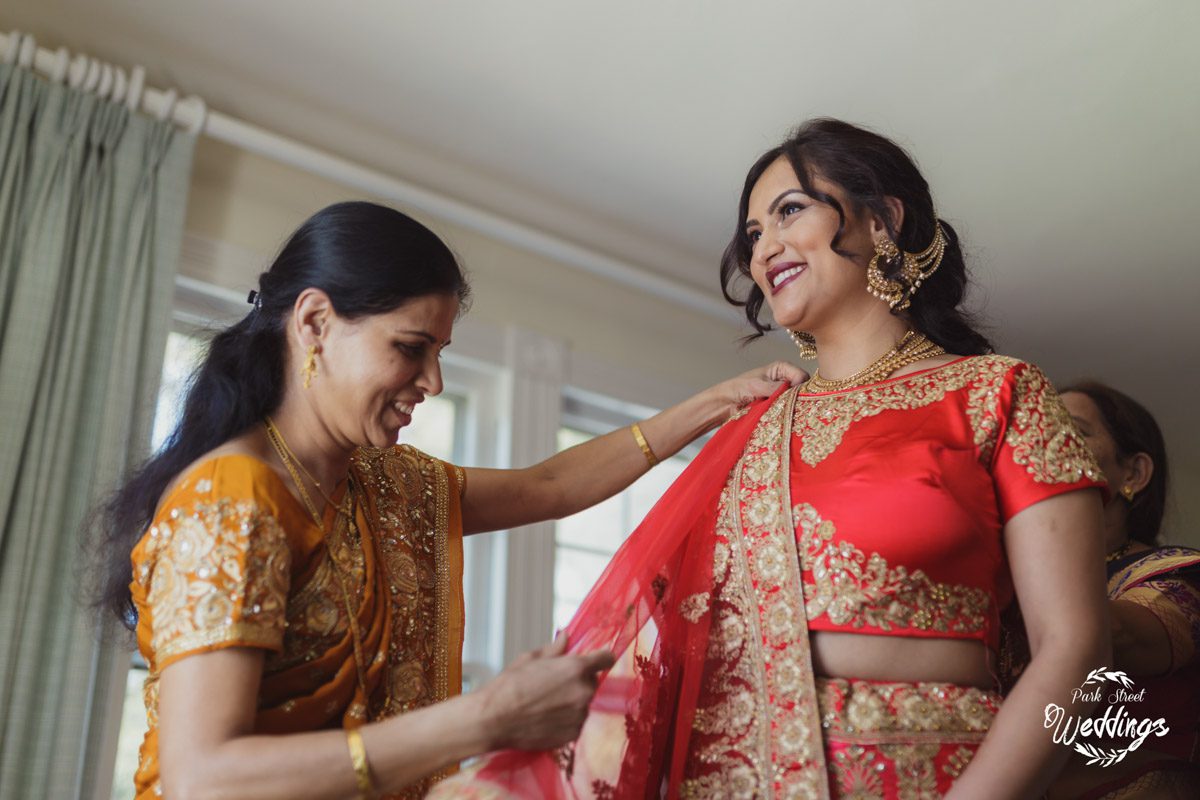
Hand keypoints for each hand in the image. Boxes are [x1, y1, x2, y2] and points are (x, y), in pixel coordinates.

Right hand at [475, 633, 614, 750]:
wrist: (495, 719)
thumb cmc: (509, 686)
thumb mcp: (531, 659)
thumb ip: (555, 648)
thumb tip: (566, 637)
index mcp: (575, 668)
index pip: (606, 658)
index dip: (601, 657)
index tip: (598, 659)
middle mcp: (583, 692)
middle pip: (592, 682)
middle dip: (579, 681)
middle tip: (555, 684)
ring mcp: (579, 715)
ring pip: (583, 703)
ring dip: (572, 701)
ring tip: (546, 703)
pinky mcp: (573, 734)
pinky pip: (576, 722)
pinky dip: (566, 719)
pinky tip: (546, 717)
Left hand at [711, 361, 807, 418]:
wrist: (726, 403)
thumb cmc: (738, 388)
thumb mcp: (758, 385)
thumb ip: (776, 388)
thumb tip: (793, 392)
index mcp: (782, 368)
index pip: (802, 376)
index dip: (801, 386)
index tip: (794, 395)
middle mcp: (785, 380)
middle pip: (802, 390)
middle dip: (798, 398)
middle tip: (791, 406)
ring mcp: (783, 395)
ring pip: (796, 402)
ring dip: (790, 408)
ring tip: (782, 412)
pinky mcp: (779, 408)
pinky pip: (788, 412)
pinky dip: (785, 415)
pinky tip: (780, 418)